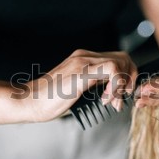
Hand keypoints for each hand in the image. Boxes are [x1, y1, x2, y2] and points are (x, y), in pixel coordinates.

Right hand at [20, 49, 136, 121]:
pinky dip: (116, 86)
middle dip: (129, 79)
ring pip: (120, 62)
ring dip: (122, 85)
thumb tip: (113, 91)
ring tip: (113, 102)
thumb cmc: (50, 100)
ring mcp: (83, 62)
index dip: (127, 76)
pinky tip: (106, 99)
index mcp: (84, 58)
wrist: (29, 101)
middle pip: (123, 57)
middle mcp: (85, 56)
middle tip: (122, 98)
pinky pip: (112, 69)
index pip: (118, 58)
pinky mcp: (81, 71)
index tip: (123, 94)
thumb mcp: (78, 90)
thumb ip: (94, 85)